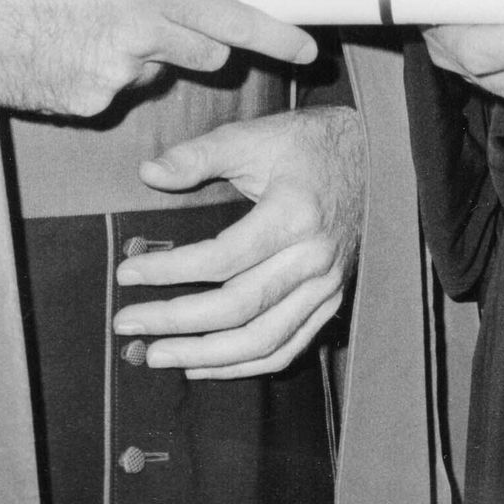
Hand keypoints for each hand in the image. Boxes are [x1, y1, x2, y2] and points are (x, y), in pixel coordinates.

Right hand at [0, 0, 315, 117]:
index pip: (233, 21)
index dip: (277, 38)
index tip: (306, 50)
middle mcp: (141, 36)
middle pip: (206, 55)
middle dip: (200, 40)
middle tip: (159, 13)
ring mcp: (114, 77)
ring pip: (155, 71)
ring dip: (142, 52)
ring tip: (86, 22)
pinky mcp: (87, 104)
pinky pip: (114, 89)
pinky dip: (103, 72)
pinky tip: (65, 46)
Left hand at [114, 107, 365, 377]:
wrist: (378, 158)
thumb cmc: (309, 145)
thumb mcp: (256, 137)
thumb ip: (200, 155)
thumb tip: (148, 174)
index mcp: (295, 214)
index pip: (222, 258)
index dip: (169, 270)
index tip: (126, 271)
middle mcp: (315, 258)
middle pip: (238, 308)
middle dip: (175, 321)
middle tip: (127, 324)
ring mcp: (328, 287)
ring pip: (262, 340)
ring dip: (204, 356)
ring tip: (155, 355)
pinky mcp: (333, 302)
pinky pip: (288, 349)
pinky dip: (243, 366)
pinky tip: (201, 367)